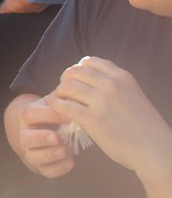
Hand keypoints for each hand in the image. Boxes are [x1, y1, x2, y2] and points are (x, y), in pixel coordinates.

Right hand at [14, 96, 75, 177]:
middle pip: (26, 137)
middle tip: (57, 137)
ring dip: (49, 154)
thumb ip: (60, 100)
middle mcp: (25, 134)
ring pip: (33, 156)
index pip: (32, 114)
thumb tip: (73, 92)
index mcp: (28, 116)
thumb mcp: (52, 104)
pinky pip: (46, 171)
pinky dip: (59, 168)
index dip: (49, 115)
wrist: (40, 132)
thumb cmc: (51, 115)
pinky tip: (71, 161)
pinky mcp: (41, 166)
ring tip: (65, 150)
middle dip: (41, 138)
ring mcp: (31, 151)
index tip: (68, 116)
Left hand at [49, 57, 171, 176]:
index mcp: (121, 76)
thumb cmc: (144, 126)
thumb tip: (89, 79)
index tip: (74, 78)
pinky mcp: (92, 119)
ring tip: (59, 100)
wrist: (154, 150)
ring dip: (59, 92)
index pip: (90, 61)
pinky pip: (64, 106)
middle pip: (75, 71)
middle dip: (65, 79)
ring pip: (67, 86)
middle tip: (63, 90)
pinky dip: (55, 105)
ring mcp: (101, 101)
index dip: (77, 68)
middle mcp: (111, 84)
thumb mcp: (132, 94)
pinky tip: (55, 108)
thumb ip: (114, 85)